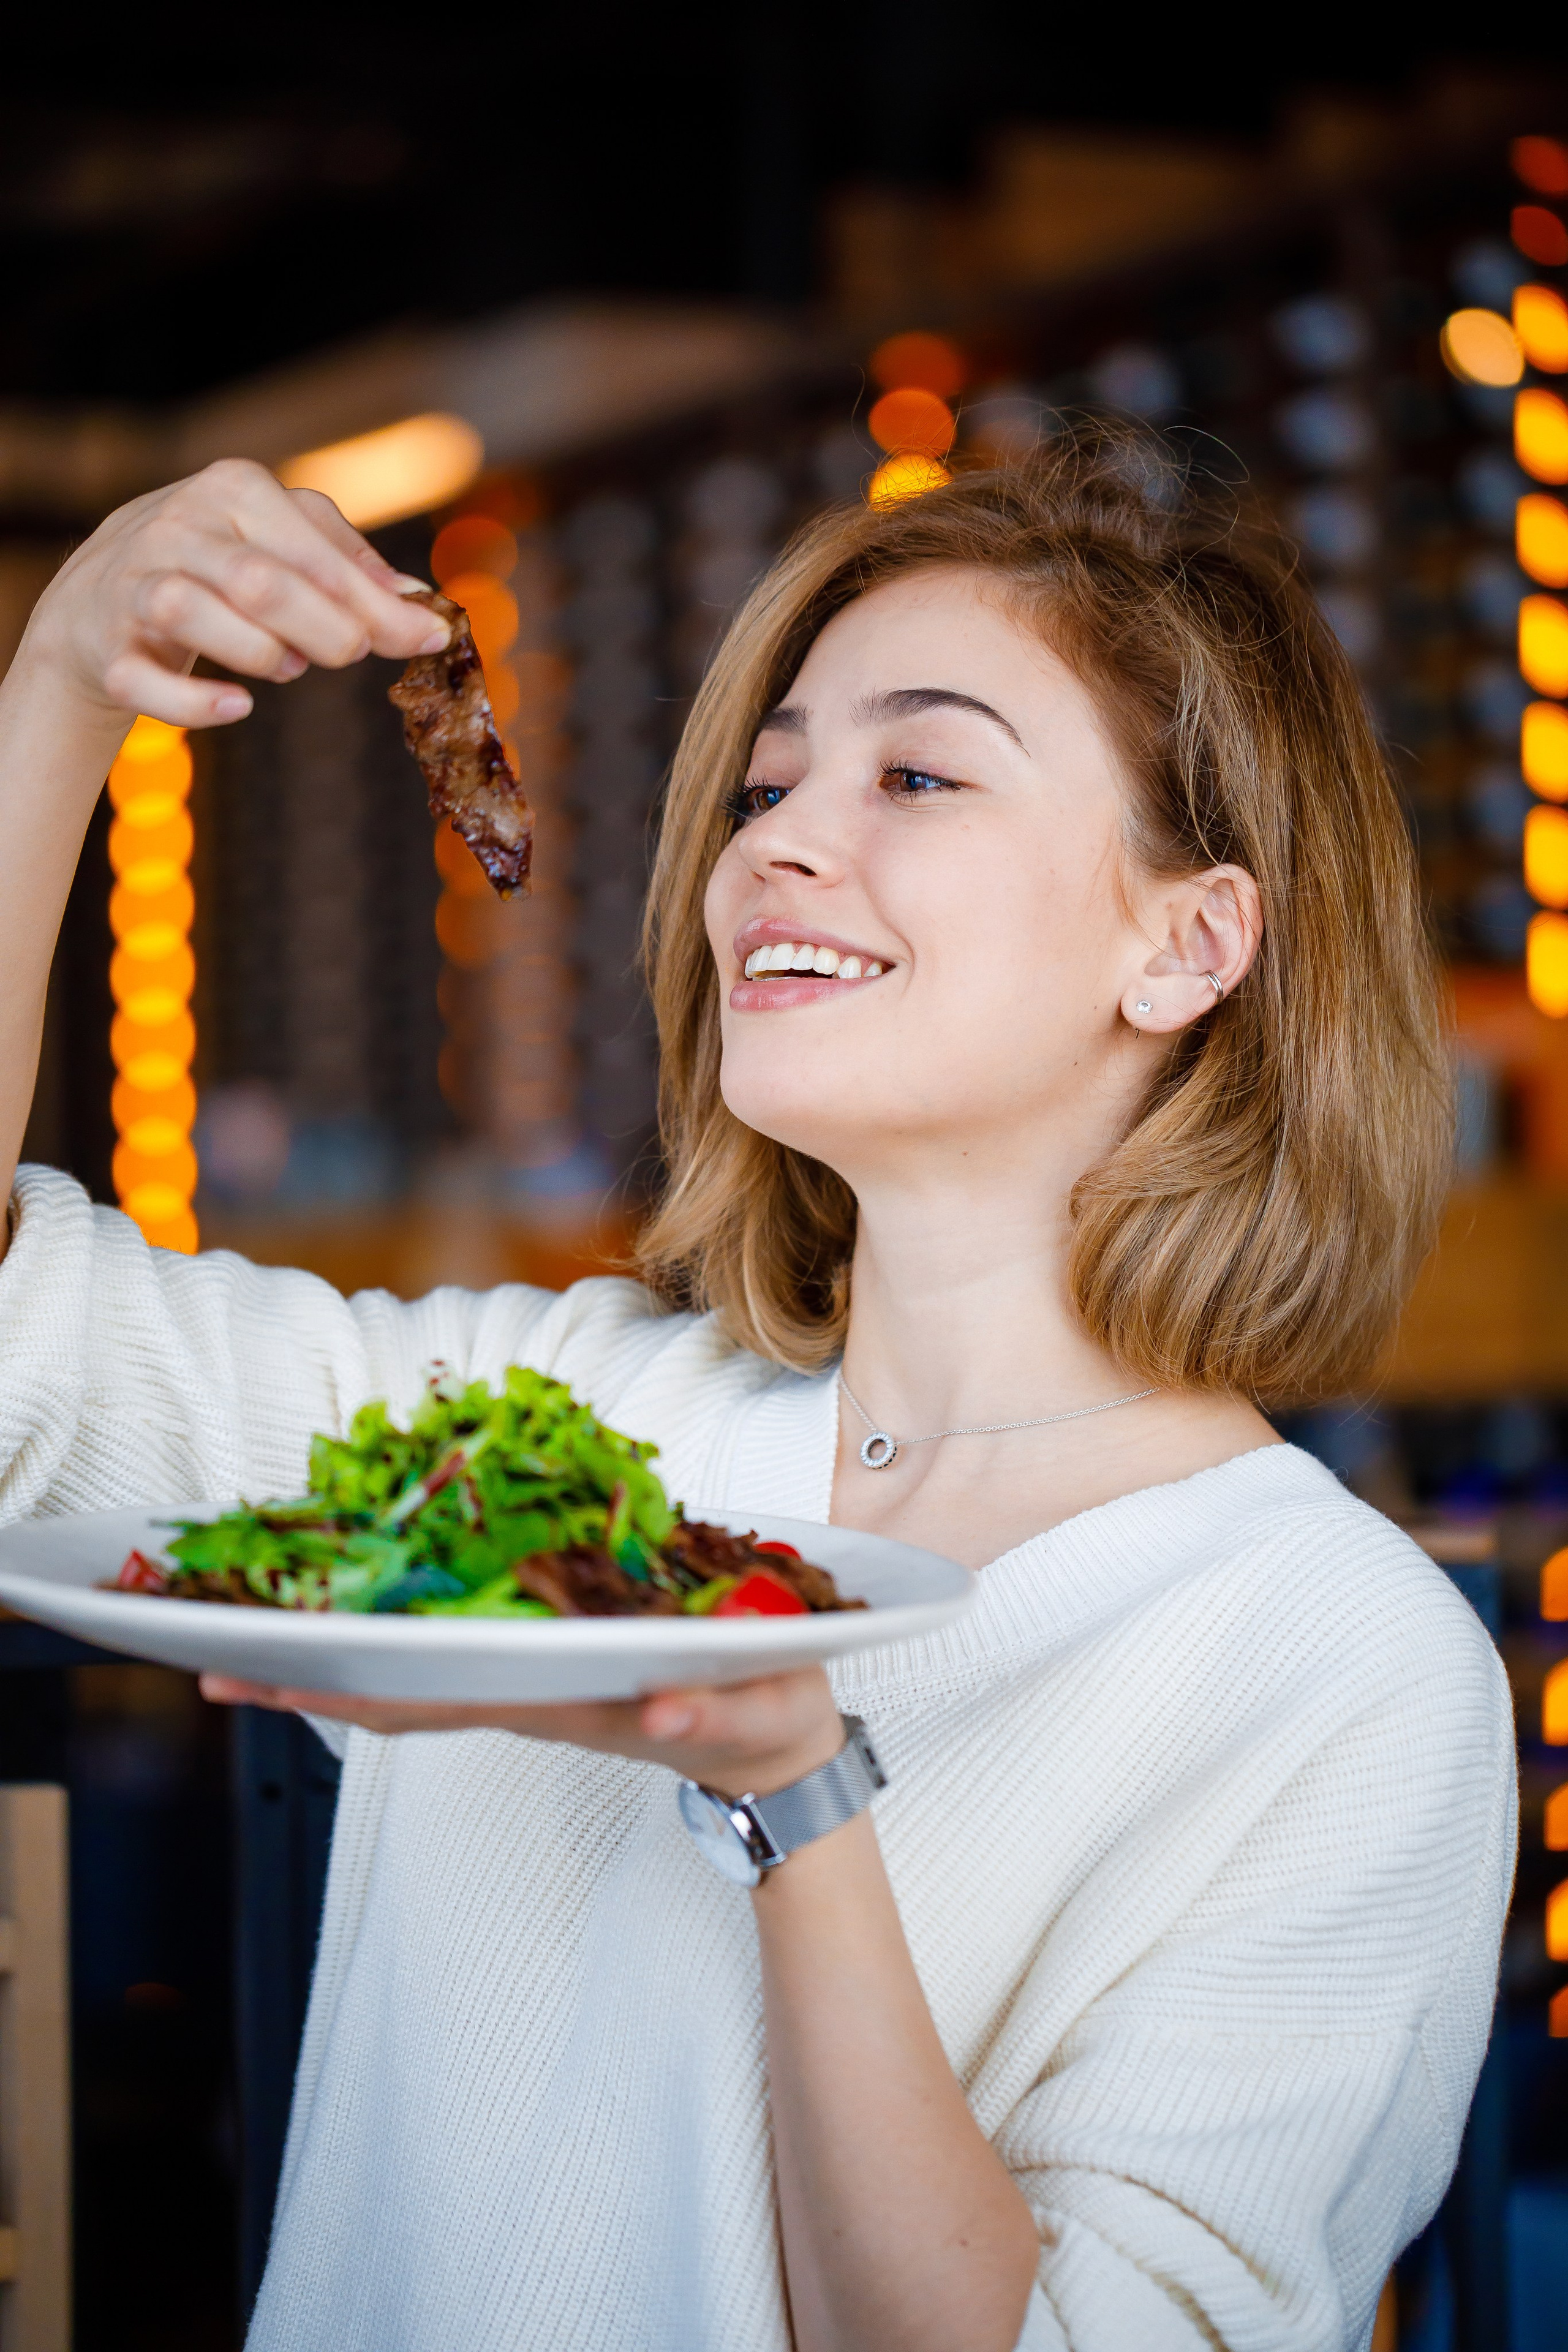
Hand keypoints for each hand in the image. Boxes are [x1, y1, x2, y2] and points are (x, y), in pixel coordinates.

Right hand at [20, 458, 449, 730]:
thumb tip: (422, 602)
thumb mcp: (280, 542)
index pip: (314, 552)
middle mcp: (178, 526)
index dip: (377, 603)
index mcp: (233, 491)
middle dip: (325, 629)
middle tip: (352, 653)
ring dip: (259, 652)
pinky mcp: (105, 646)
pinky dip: (194, 702)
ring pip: (193, 612)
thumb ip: (348, 565)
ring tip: (288, 665)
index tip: (429, 638)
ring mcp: (133, 584)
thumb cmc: (215, 567)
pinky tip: (240, 706)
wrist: (99, 598)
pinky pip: (144, 678)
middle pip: (260, 581)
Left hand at [198, 1663, 847, 1798]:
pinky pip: (456, 1655)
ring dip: (336, 1660)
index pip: (440, 1696)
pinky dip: (394, 1643)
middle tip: (211, 1661)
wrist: (778, 1747)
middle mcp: (531, 1692)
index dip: (355, 1686)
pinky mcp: (553, 1662)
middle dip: (309, 1678)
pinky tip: (350, 1623)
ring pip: (417, 1676)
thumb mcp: (754, 1715)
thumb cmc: (764, 1719)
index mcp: (565, 1699)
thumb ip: (714, 1714)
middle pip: (400, 1692)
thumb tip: (660, 1715)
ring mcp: (536, 1681)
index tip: (274, 1676)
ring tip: (251, 1634)